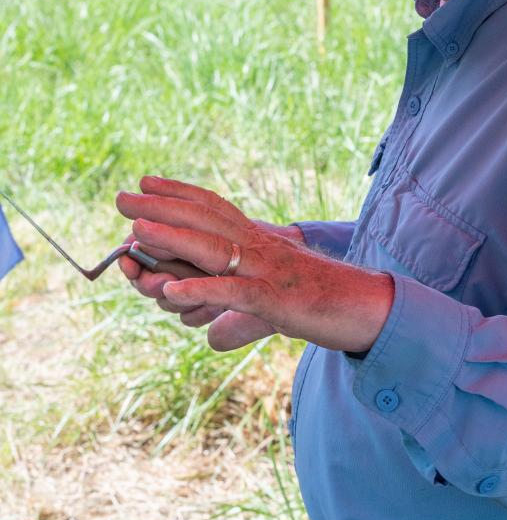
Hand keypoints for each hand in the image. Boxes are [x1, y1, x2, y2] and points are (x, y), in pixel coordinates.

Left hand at [116, 176, 393, 351]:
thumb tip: (209, 338)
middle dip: (160, 208)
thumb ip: (239, 320)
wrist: (372, 308)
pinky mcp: (277, 300)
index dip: (179, 193)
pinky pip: (233, 293)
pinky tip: (171, 292)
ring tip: (135, 231)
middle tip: (121, 198)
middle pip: (204, 221)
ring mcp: (268, 272)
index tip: (145, 182)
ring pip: (213, 250)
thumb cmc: (326, 305)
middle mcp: (261, 248)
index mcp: (262, 242)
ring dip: (172, 238)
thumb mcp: (276, 309)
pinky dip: (201, 292)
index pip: (215, 208)